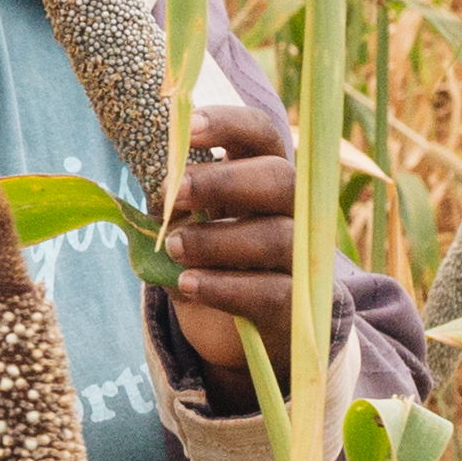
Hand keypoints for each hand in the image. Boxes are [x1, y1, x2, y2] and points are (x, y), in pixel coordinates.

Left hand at [154, 106, 298, 384]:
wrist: (237, 336)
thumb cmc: (207, 263)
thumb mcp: (185, 227)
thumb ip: (175, 204)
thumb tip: (160, 187)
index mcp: (259, 178)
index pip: (260, 135)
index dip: (229, 124)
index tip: (186, 126)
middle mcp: (291, 212)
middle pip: (280, 178)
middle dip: (224, 181)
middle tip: (173, 192)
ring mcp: (300, 259)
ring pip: (279, 236)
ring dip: (217, 239)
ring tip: (174, 247)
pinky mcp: (300, 307)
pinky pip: (274, 292)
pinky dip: (225, 287)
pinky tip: (187, 284)